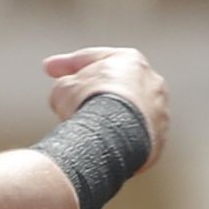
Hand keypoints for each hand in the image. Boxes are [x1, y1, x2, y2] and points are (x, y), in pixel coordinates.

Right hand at [43, 48, 167, 159]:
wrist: (113, 136)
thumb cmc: (88, 104)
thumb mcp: (63, 88)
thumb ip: (66, 86)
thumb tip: (65, 96)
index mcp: (131, 60)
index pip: (95, 60)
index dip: (68, 65)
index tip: (49, 69)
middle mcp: (152, 83)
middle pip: (117, 87)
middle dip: (95, 92)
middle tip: (72, 100)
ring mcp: (159, 113)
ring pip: (129, 115)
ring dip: (110, 120)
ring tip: (84, 131)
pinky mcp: (158, 141)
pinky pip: (134, 139)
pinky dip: (119, 142)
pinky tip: (102, 149)